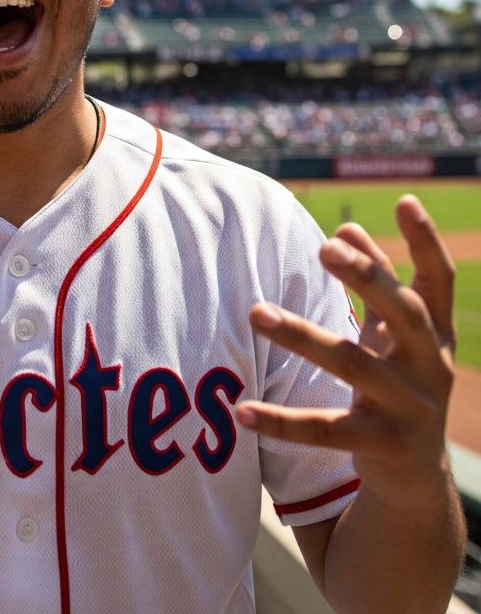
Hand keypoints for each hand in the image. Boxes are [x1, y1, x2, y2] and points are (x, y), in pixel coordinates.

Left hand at [237, 194, 455, 510]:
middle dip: (367, 278)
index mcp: (436, 335)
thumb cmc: (399, 382)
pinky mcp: (380, 446)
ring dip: (301, 335)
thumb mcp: (394, 335)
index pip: (438, 281)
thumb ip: (377, 282)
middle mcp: (431, 367)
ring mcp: (409, 408)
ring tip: (256, 311)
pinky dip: (281, 420)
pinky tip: (241, 410)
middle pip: (404, 313)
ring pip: (352, 364)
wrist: (416, 478)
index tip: (404, 200)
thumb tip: (347, 226)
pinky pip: (325, 430)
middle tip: (324, 247)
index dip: (426, 241)